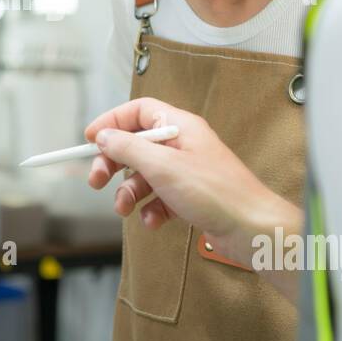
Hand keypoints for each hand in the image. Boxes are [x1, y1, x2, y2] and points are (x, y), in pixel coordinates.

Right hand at [84, 98, 302, 280]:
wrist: (251, 229)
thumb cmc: (217, 193)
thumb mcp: (163, 167)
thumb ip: (129, 149)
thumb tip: (104, 136)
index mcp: (180, 126)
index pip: (138, 111)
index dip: (112, 122)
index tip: (91, 139)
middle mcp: (183, 145)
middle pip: (136, 144)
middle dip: (114, 163)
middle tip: (97, 180)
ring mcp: (187, 171)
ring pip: (144, 175)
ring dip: (129, 192)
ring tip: (124, 208)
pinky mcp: (190, 196)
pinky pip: (158, 197)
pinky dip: (150, 209)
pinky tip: (152, 220)